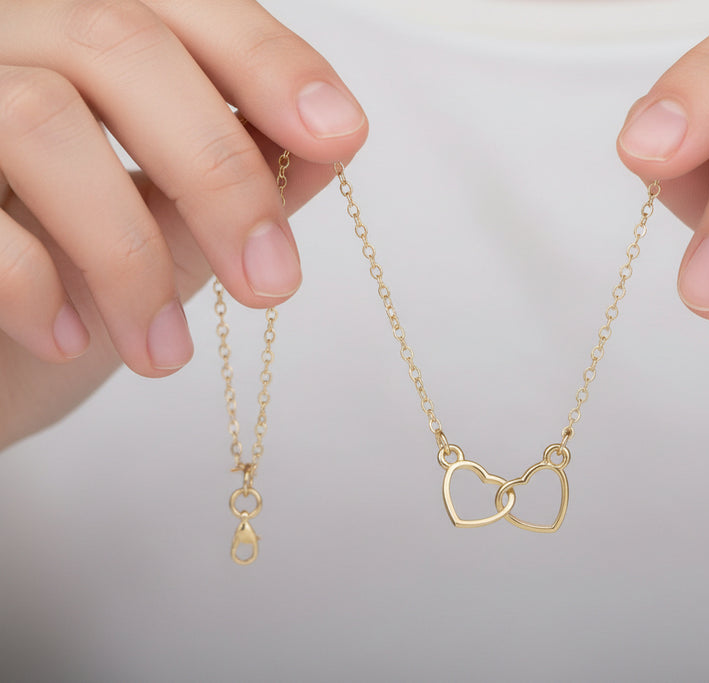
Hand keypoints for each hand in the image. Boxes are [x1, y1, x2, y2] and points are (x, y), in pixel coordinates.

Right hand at [0, 0, 366, 448]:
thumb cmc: (68, 265)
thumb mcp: (170, 216)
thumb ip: (239, 168)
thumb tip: (331, 142)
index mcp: (84, 29)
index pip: (185, 7)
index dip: (269, 60)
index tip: (341, 136)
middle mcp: (10, 30)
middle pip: (122, 46)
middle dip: (220, 174)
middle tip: (273, 287)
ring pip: (41, 121)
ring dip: (127, 256)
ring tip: (165, 354)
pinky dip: (33, 283)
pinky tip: (69, 340)